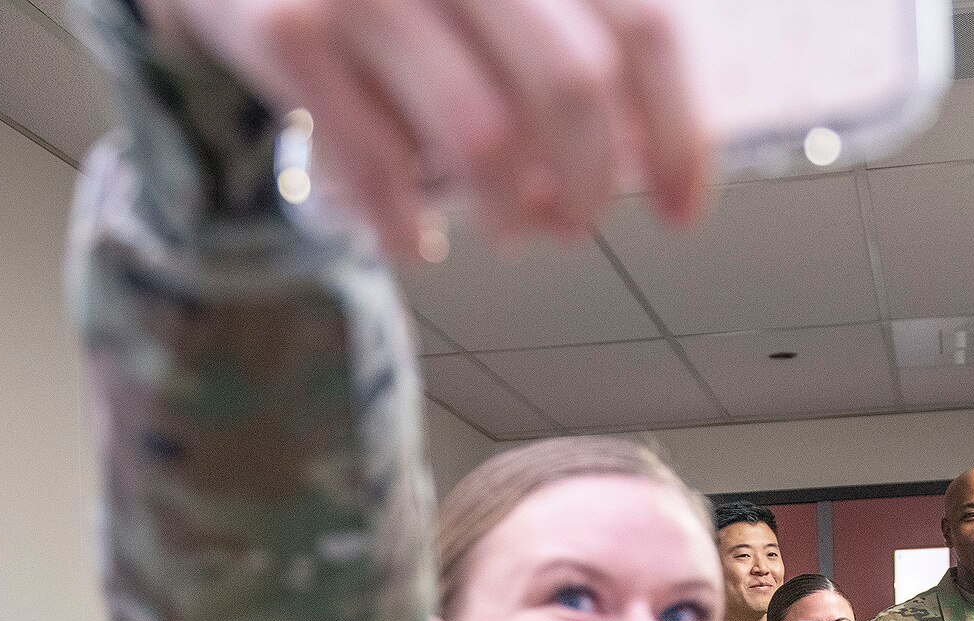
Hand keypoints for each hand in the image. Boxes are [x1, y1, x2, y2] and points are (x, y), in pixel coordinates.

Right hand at [137, 0, 710, 253]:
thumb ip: (563, 34)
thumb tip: (641, 158)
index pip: (642, 25)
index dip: (676, 133)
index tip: (685, 211)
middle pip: (574, 88)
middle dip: (591, 186)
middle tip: (579, 223)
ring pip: (483, 140)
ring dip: (509, 215)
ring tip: (508, 230)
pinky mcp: (289, 29)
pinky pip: (377, 165)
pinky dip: (406, 226)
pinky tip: (417, 242)